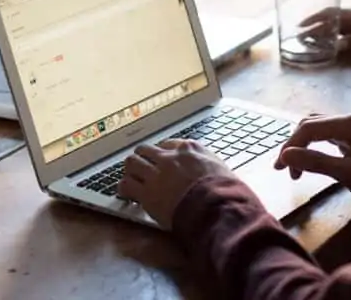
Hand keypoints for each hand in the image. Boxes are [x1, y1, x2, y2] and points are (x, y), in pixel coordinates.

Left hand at [118, 139, 235, 228]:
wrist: (215, 207)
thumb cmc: (225, 191)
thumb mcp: (221, 168)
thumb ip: (209, 164)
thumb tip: (210, 170)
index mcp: (189, 148)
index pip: (168, 144)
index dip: (163, 153)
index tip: (162, 161)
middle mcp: (169, 157)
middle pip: (145, 150)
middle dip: (143, 159)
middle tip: (143, 170)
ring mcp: (156, 173)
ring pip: (132, 162)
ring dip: (131, 171)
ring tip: (132, 179)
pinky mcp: (147, 193)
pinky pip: (126, 185)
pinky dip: (124, 189)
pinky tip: (127, 195)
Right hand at [274, 113, 350, 205]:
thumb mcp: (347, 173)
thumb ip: (315, 162)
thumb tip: (285, 155)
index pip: (310, 127)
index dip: (291, 145)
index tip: (280, 167)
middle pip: (312, 124)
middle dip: (295, 145)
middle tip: (284, 169)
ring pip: (318, 130)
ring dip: (304, 146)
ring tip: (295, 168)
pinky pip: (328, 138)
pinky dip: (315, 148)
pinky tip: (311, 161)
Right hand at [301, 8, 350, 52]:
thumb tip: (333, 45)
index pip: (330, 17)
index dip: (314, 23)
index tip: (299, 29)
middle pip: (332, 15)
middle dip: (315, 21)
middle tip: (301, 30)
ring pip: (340, 19)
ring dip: (326, 24)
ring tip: (315, 32)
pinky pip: (348, 22)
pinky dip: (337, 27)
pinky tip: (338, 35)